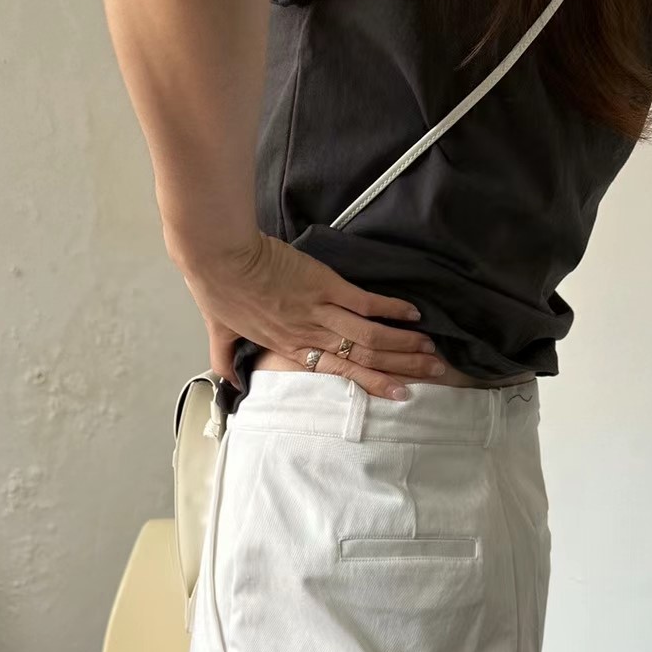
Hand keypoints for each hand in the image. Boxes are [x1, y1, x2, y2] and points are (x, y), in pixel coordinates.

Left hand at [172, 231, 444, 399]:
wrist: (220, 258)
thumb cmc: (218, 293)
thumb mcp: (220, 334)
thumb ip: (226, 360)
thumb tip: (229, 380)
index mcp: (291, 350)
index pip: (341, 374)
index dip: (374, 385)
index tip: (400, 393)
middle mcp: (312, 337)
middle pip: (366, 359)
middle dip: (403, 367)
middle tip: (433, 372)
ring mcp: (321, 311)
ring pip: (371, 337)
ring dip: (405, 343)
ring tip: (431, 349)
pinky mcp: (326, 285)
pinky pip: (365, 302)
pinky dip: (391, 307)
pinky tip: (413, 312)